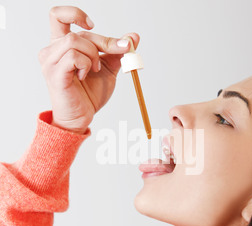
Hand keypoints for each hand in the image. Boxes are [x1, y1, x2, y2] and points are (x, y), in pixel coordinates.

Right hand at [39, 6, 139, 133]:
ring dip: (93, 56)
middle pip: (77, 32)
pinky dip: (85, 65)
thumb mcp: (107, 69)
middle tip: (117, 53)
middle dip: (103, 43)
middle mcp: (51, 51)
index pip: (59, 16)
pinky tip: (84, 76)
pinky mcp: (55, 74)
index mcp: (61, 46)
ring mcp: (50, 62)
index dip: (76, 14)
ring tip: (94, 70)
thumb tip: (133, 37)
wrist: (81, 117)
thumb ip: (117, 52)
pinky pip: (73, 57)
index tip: (92, 25)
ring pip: (75, 41)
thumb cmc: (89, 94)